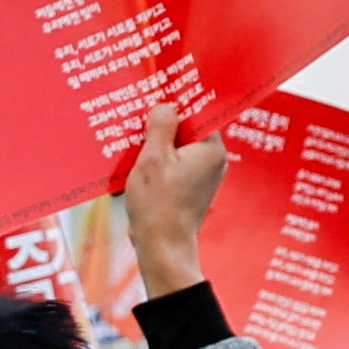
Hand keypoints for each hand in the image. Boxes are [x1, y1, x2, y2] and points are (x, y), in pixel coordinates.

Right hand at [122, 109, 227, 299]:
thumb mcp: (153, 160)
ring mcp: (204, 176)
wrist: (163, 249)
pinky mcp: (191, 189)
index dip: (175, 105)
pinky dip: (158, 164)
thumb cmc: (158, 206)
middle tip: (138, 123)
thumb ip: (161, 127)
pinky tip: (137, 168)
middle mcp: (214, 161)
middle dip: (162, 128)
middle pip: (187, 130)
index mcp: (211, 149)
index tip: (155, 99)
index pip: (197, 113)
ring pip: (178, 149)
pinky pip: (175, 166)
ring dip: (156, 147)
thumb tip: (166, 105)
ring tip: (134, 148)